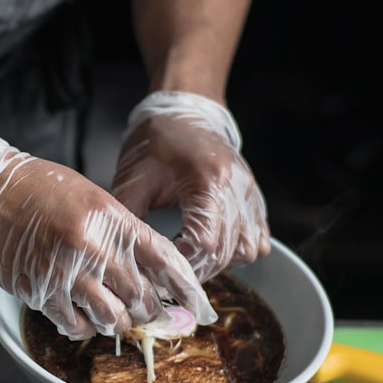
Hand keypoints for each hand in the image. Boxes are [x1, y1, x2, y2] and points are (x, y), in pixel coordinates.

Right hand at [0, 137, 216, 339]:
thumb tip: (150, 271)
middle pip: (142, 296)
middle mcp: (91, 245)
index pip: (164, 259)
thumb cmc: (35, 188)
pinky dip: (84, 327)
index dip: (187, 289)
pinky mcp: (38, 291)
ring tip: (113, 314)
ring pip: (112, 318)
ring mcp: (63, 270)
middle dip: (150, 312)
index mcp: (110, 216)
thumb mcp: (89, 197)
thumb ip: (121, 231)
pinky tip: (80, 316)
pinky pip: (75, 325)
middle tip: (149, 313)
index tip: (199, 307)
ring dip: (117, 322)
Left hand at [111, 91, 269, 280]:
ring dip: (220, 263)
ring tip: (191, 256)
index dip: (182, 262)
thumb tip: (123, 256)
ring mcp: (250, 194)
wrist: (183, 111)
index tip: (162, 266)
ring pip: (248, 250)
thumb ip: (129, 218)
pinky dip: (237, 251)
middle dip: (198, 269)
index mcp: (208, 181)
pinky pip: (259, 240)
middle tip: (172, 270)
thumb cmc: (156, 142)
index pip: (205, 243)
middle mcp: (237, 189)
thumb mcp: (133, 178)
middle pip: (227, 252)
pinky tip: (212, 245)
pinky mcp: (254, 199)